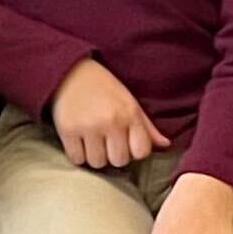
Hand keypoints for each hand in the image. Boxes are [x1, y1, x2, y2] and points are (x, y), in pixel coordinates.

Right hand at [47, 59, 168, 168]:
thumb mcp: (128, 101)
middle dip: (112, 155)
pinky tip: (78, 141)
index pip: (141, 152)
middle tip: (105, 142)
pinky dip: (77, 154)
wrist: (68, 70)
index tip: (124, 142)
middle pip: (119, 161)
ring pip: (97, 163)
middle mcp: (111, 121)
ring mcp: (88, 126)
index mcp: (129, 114)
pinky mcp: (67, 130)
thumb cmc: (103, 87)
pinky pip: (77, 159)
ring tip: (91, 141)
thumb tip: (165, 145)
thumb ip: (146, 126)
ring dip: (94, 156)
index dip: (133, 151)